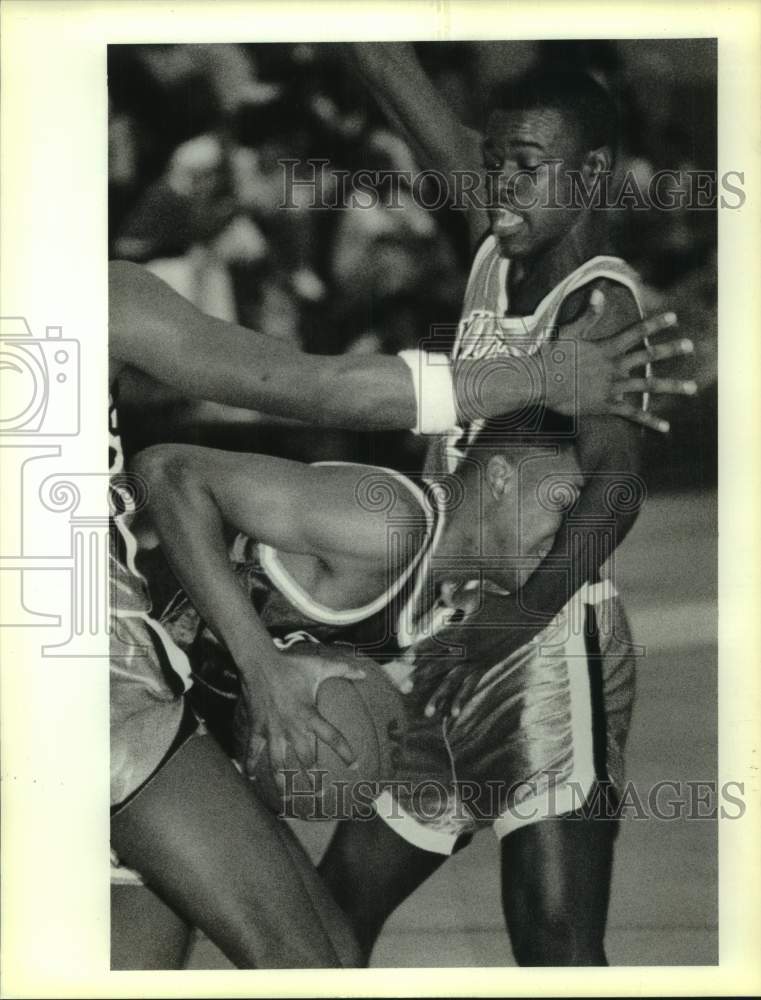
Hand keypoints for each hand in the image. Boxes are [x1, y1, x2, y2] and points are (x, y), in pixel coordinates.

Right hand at [241, 646, 365, 786]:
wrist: (259, 662)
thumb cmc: (291, 665)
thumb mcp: (319, 665)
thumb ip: (343, 669)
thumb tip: (364, 672)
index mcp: (309, 714)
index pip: (332, 736)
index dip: (345, 751)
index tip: (355, 765)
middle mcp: (292, 726)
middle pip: (305, 757)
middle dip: (313, 777)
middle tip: (320, 794)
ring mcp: (272, 730)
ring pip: (278, 762)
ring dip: (283, 781)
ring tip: (287, 798)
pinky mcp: (257, 728)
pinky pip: (253, 750)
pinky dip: (251, 763)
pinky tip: (250, 778)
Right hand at [541, 292, 695, 431]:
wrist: (539, 384)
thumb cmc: (550, 357)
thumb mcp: (569, 332)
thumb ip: (588, 315)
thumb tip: (599, 293)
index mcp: (607, 347)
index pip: (636, 332)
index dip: (655, 324)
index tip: (674, 318)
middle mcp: (614, 366)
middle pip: (649, 355)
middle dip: (671, 350)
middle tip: (690, 346)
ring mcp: (613, 386)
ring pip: (649, 385)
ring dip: (672, 386)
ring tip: (693, 388)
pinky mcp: (607, 405)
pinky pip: (633, 414)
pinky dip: (650, 420)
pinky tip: (666, 426)